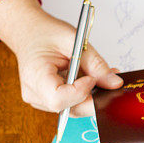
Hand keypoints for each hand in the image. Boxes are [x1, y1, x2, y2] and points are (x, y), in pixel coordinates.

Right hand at [0, 0, 122, 113]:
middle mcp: (34, 93)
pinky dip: (83, 95)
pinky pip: (70, 105)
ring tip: (98, 76)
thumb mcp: (74, 41)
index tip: (91, 78)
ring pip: (73, 109)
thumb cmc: (46, 33)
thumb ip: (95, 64)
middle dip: (93, 97)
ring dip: (90, 96)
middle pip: (69, 109)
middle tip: (108, 80)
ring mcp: (39, 100)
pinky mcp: (46, 102)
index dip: (80, 92)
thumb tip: (115, 84)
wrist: (28, 33)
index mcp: (35, 76)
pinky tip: (89, 81)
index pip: (58, 99)